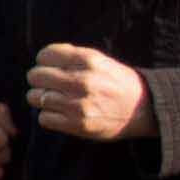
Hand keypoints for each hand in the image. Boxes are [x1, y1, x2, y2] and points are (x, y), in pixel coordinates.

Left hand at [23, 45, 148, 142]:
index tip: (49, 67)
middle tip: (49, 85)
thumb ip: (73, 56)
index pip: (45, 55)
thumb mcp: (101, 61)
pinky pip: (44, 118)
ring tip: (55, 99)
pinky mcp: (78, 124)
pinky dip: (49, 116)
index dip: (44, 61)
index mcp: (88, 60)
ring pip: (36, 97)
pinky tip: (60, 113)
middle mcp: (83, 80)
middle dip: (39, 80)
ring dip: (42, 99)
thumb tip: (43, 57)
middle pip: (36, 76)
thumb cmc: (117, 83)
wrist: (144, 109)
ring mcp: (79, 104)